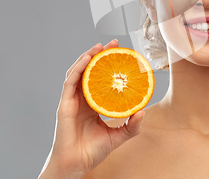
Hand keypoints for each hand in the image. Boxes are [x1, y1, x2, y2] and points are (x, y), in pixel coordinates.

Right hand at [39, 40, 144, 177]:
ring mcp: (72, 101)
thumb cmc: (93, 152)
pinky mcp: (64, 105)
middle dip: (99, 55)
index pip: (100, 79)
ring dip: (87, 57)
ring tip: (100, 46)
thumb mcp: (118, 136)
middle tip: (113, 44)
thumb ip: (132, 126)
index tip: (121, 53)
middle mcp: (81, 100)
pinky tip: (87, 59)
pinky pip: (70, 82)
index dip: (108, 65)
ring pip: (78, 72)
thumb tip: (143, 111)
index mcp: (93, 104)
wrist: (77, 165)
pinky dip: (78, 68)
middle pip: (89, 71)